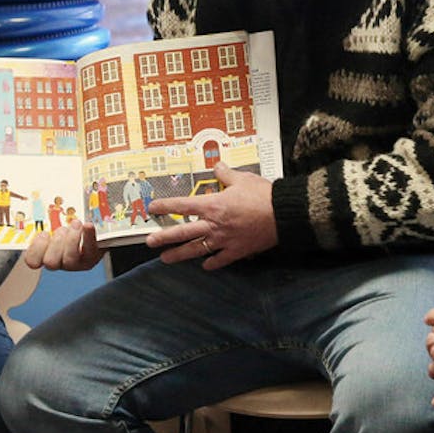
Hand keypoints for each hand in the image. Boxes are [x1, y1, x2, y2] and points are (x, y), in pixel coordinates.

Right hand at [24, 219, 101, 271]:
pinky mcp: (91, 259)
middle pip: (50, 262)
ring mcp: (75, 263)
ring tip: (76, 224)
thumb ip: (45, 220)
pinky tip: (87, 225)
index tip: (44, 234)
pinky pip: (89, 250)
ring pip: (69, 259)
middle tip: (62, 229)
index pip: (32, 261)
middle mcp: (59, 263)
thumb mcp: (52, 223)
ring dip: (72, 239)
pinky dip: (88, 236)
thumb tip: (32, 201)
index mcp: (44, 255)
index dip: (35, 249)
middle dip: (55, 243)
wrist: (94, 236)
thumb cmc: (67, 229)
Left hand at [145, 162, 276, 268]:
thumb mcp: (243, 178)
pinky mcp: (237, 251)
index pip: (182, 205)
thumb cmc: (264, 196)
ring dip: (179, 255)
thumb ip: (226, 174)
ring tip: (166, 259)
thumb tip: (218, 166)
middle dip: (164, 237)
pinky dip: (212, 263)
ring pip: (196, 250)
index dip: (165, 206)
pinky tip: (205, 266)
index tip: (153, 208)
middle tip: (150, 241)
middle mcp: (214, 225)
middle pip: (182, 233)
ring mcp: (224, 240)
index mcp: (213, 205)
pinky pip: (220, 260)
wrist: (283, 214)